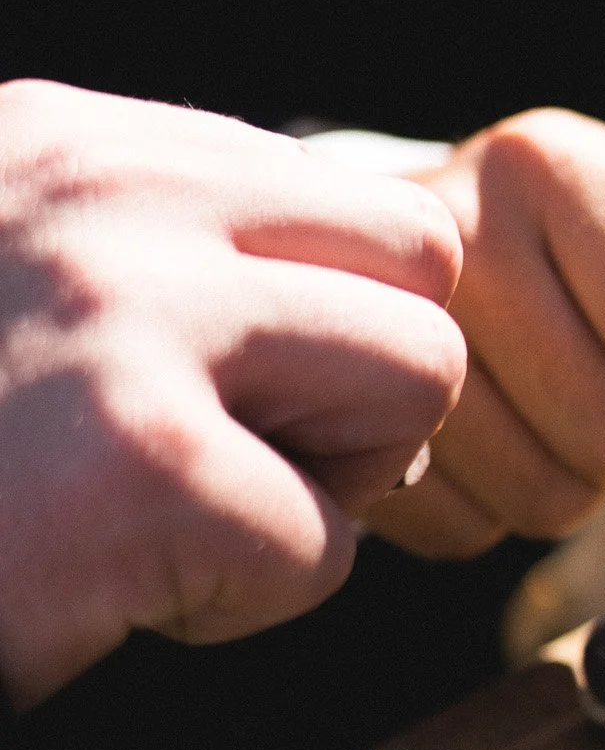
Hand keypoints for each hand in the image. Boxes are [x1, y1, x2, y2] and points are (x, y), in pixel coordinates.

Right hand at [0, 80, 465, 710]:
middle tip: (229, 464)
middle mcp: (106, 196)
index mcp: (70, 143)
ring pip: (416, 384)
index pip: (345, 197)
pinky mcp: (144, 460)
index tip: (213, 395)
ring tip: (165, 518)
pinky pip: (326, 549)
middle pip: (421, 265)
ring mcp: (124, 312)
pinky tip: (105, 587)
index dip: (323, 327)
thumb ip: (159, 259)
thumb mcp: (20, 289)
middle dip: (365, 391)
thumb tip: (369, 305)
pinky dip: (237, 606)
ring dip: (319, 490)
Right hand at [369, 110, 604, 557]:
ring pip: (546, 499)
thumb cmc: (588, 268)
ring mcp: (371, 324)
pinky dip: (498, 515)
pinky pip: (469, 532)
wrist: (397, 267)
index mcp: (557, 166)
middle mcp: (454, 225)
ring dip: (577, 490)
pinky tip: (485, 447)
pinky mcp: (325, 420)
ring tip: (549, 419)